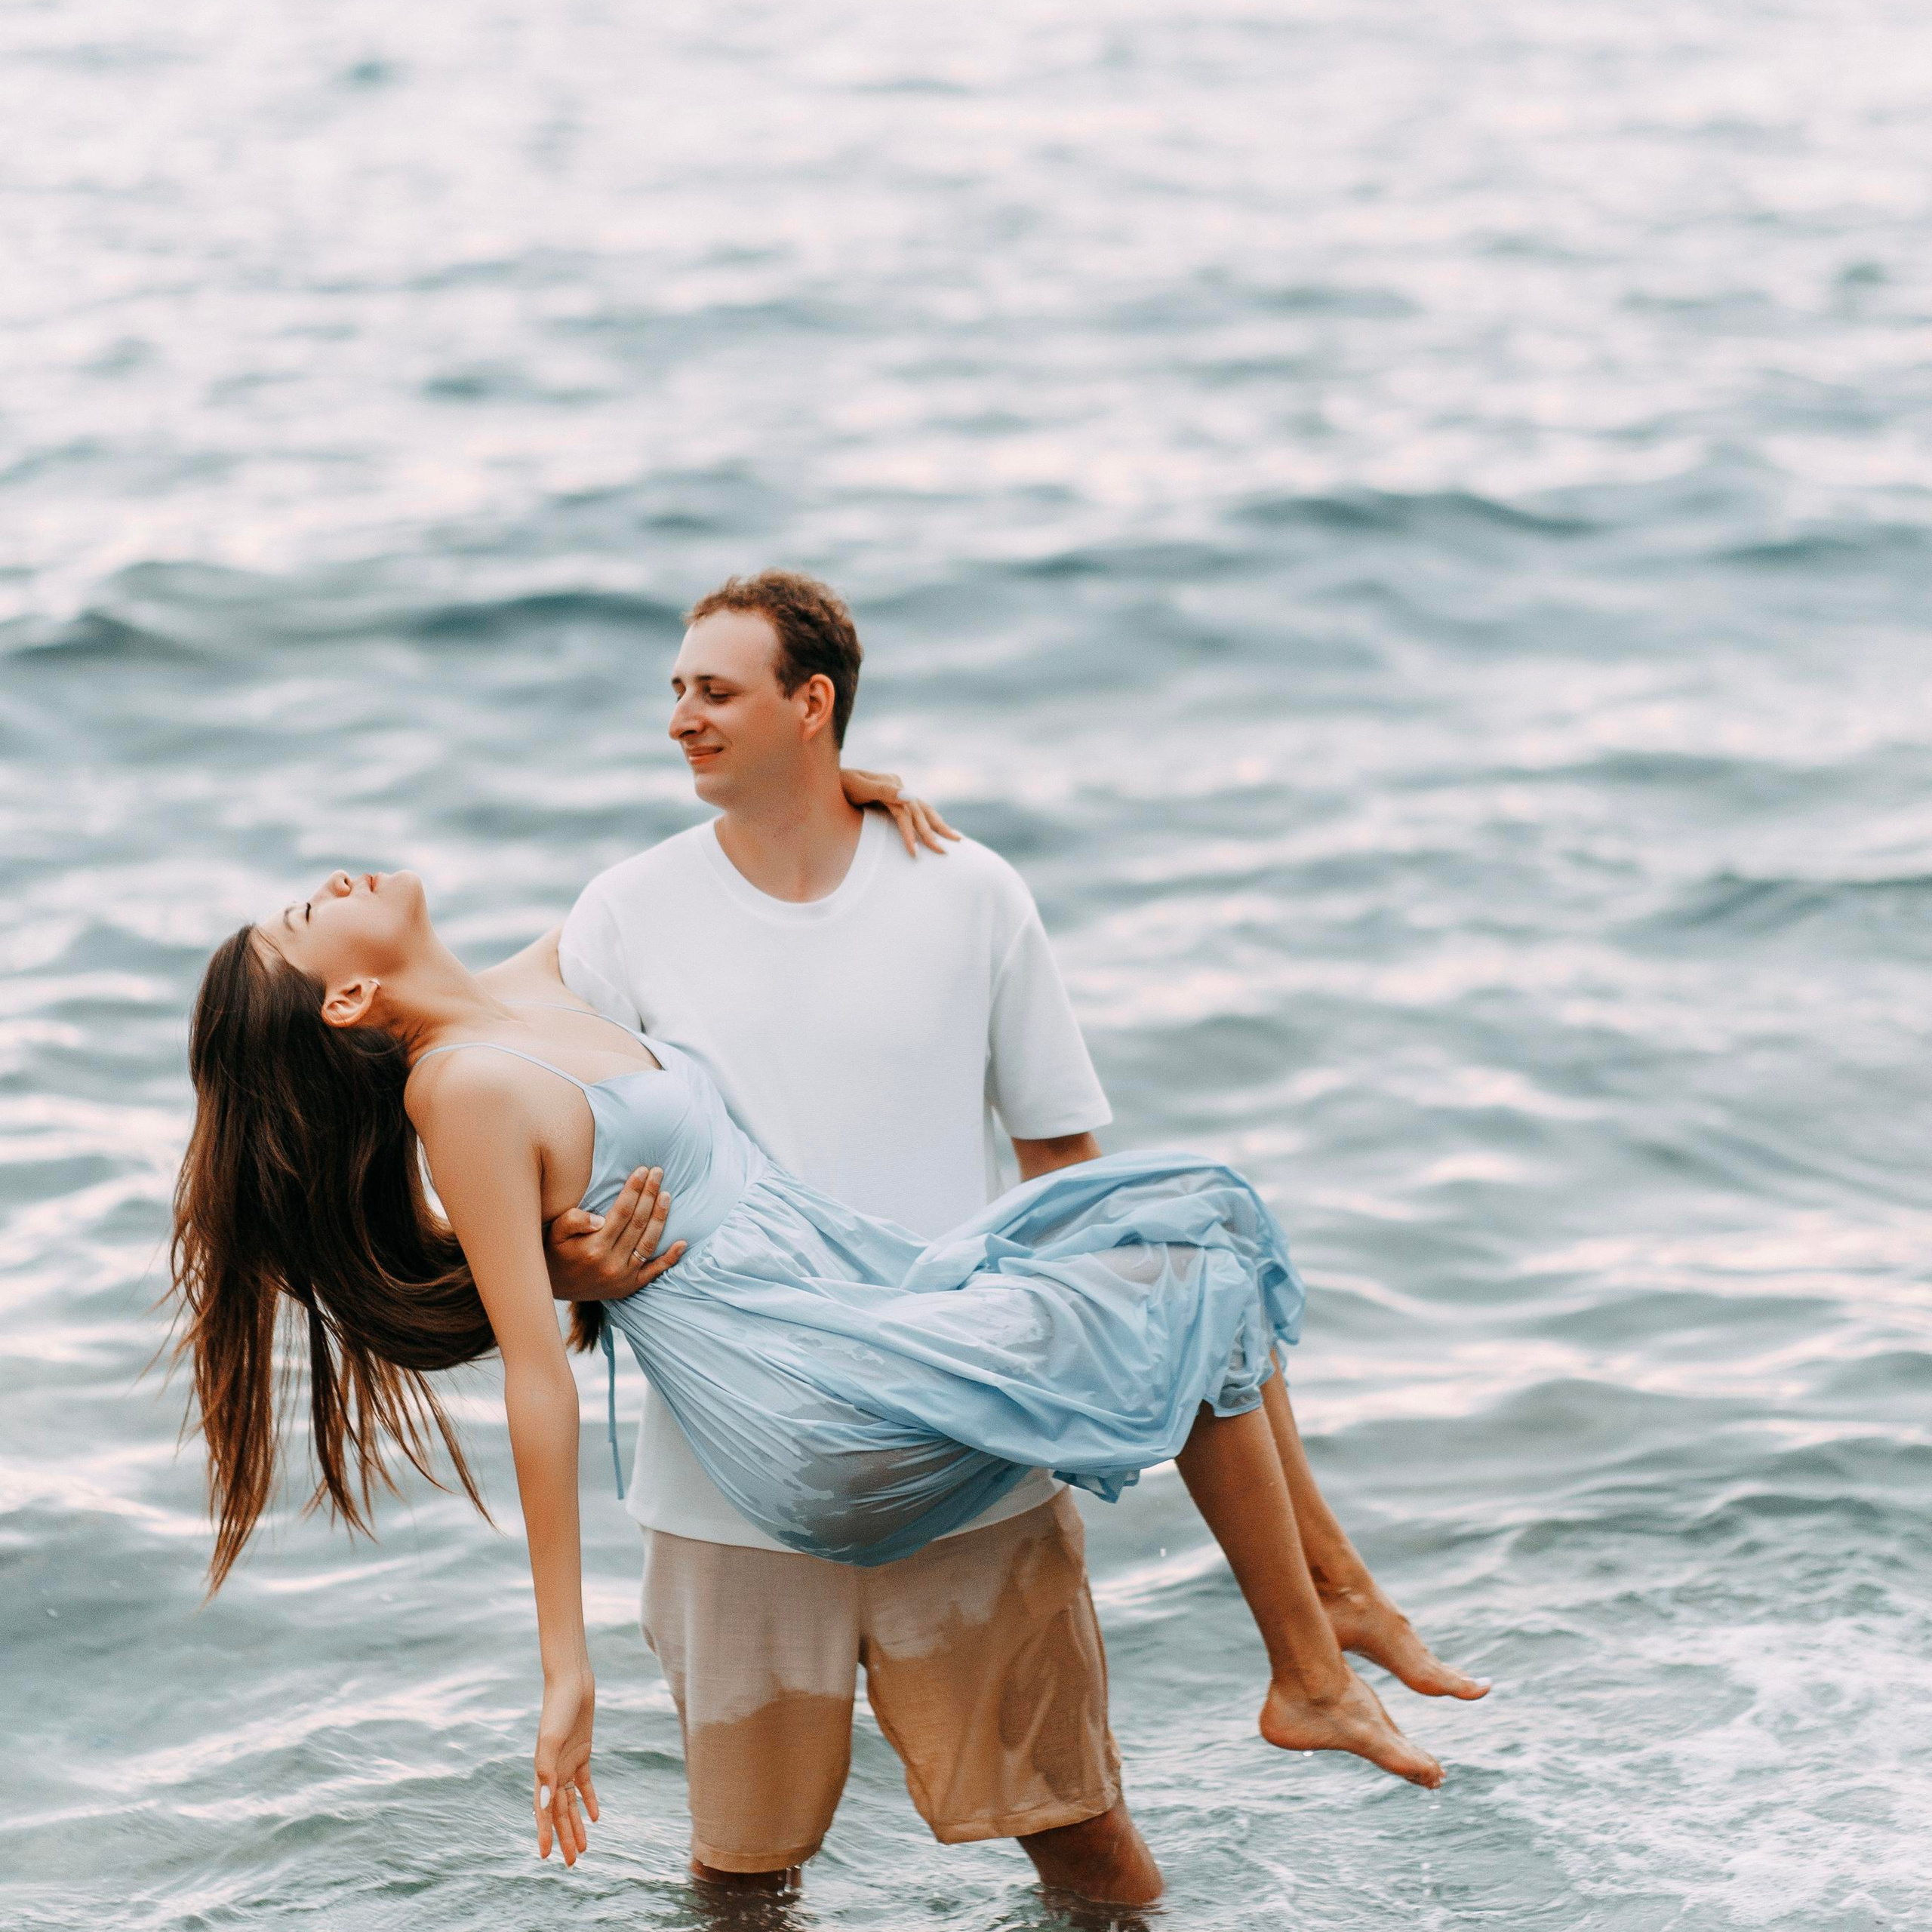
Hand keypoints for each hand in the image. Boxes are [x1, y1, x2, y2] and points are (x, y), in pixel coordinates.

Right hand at [534, 1671, 599, 1865]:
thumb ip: (547, 1770)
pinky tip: (595, 1818)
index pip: (543, 1810)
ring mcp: (568, 1761)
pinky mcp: (583, 1751)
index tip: (544, 1857)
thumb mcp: (552, 1739)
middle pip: (559, 1811)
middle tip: (573, 1863)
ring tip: (584, 1848)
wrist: (573, 1680)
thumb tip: (545, 1804)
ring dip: (577, 1824)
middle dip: (565, 1836)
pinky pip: (585, 1783)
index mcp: (544, 1771)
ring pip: (572, 1802)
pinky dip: (589, 1800)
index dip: (544, 1833)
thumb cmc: (558, 1707)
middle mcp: (554, 1770)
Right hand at [545, 1166, 686, 1300]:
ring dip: (660, 1217)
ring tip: (667, 1195)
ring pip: (648, 1242)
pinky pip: (654, 1272)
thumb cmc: (555, 1252)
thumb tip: (598, 1218)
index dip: (634, 1190)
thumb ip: (574, 1221)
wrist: (553, 1287)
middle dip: (650, 1195)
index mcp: (594, 1246)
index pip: (622, 1211)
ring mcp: (623, 1276)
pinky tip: (682, 1242)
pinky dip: (670, 1258)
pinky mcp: (629, 1287)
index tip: (642, 1171)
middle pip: (638, 1222)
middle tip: (658, 1173)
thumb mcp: (555, 1233)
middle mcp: (611, 1262)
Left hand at [839, 766, 961, 857]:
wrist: (825, 777)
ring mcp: (897, 789)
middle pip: (921, 812)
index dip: (912, 834)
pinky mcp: (893, 795)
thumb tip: (910, 796)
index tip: (914, 855)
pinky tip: (937, 827)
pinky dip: (929, 819)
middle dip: (934, 833)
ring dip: (939, 825)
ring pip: (924, 810)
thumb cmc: (838, 785)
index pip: (907, 814)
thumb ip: (883, 791)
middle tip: (946, 852)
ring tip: (956, 839)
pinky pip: (917, 810)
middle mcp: (898, 785)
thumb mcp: (857, 785)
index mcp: (892, 783)